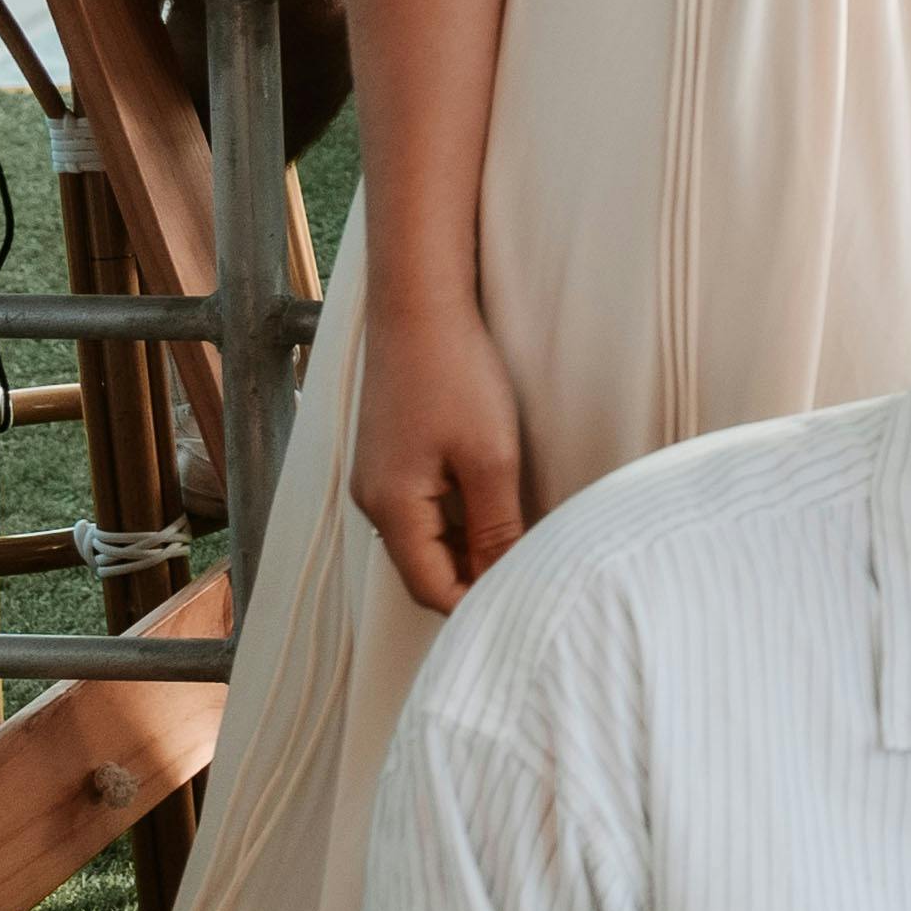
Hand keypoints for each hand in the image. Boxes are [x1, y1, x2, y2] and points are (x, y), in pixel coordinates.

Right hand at [348, 269, 533, 614]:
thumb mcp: (490, 458)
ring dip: (472, 548)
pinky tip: (501, 506)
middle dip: (477, 579)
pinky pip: (426, 508)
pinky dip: (462, 517)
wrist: (419, 305)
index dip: (477, 605)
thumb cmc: (455, 374)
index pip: (430, 590)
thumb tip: (508, 581)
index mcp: (391, 508)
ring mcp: (381, 478)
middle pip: (426, 569)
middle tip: (535, 578)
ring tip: (527, 544)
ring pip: (429, 538)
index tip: (528, 602)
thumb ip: (497, 526)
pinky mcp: (393, 457)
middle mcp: (375, 501)